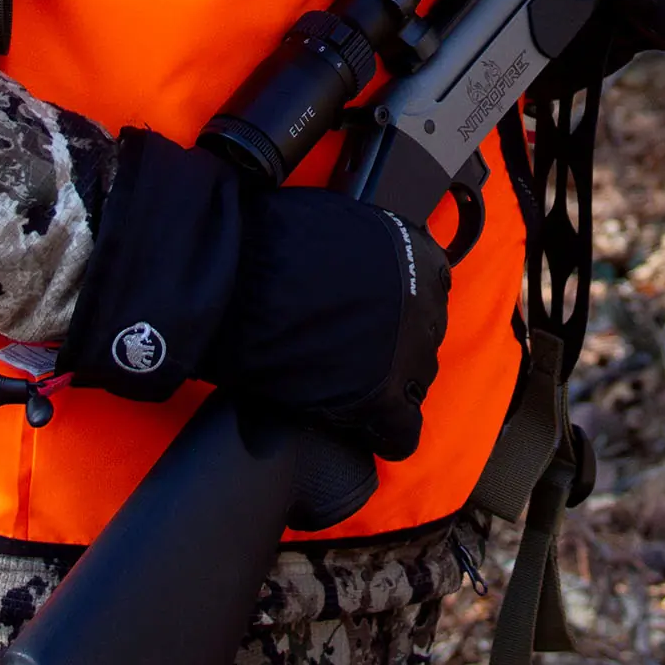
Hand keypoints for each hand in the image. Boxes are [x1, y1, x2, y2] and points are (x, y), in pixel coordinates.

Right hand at [61, 131, 449, 459]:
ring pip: (415, 385)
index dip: (394, 315)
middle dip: (392, 350)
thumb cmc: (268, 245)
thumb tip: (357, 277)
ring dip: (386, 387)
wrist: (234, 280)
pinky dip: (384, 437)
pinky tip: (362, 435)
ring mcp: (409, 352)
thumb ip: (365, 257)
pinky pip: (401, 433)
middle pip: (422, 341)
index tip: (367, 324)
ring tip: (344, 390)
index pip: (430, 297)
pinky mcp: (384, 398)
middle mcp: (426, 303)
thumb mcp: (337, 226)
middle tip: (349, 356)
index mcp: (419, 257)